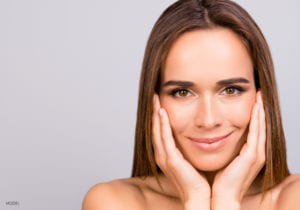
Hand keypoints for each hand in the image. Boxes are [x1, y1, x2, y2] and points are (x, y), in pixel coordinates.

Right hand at [152, 94, 210, 208]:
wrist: (199, 197)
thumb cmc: (197, 181)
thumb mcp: (190, 160)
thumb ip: (187, 149)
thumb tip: (195, 136)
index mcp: (166, 155)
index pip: (159, 132)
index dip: (158, 117)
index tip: (160, 102)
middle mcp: (162, 156)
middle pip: (155, 129)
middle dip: (154, 111)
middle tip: (154, 96)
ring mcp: (165, 158)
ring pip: (157, 131)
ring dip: (156, 114)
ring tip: (155, 99)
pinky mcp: (171, 160)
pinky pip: (165, 139)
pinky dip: (162, 125)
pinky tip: (162, 113)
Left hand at [211, 91, 265, 209]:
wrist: (221, 197)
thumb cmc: (221, 181)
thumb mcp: (225, 160)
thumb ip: (226, 149)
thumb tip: (216, 138)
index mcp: (250, 154)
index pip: (255, 130)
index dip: (255, 116)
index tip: (253, 101)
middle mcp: (257, 153)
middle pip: (261, 126)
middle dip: (260, 110)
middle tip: (259, 94)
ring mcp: (256, 155)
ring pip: (261, 127)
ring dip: (260, 110)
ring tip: (259, 96)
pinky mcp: (252, 156)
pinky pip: (256, 133)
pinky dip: (257, 119)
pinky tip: (256, 107)